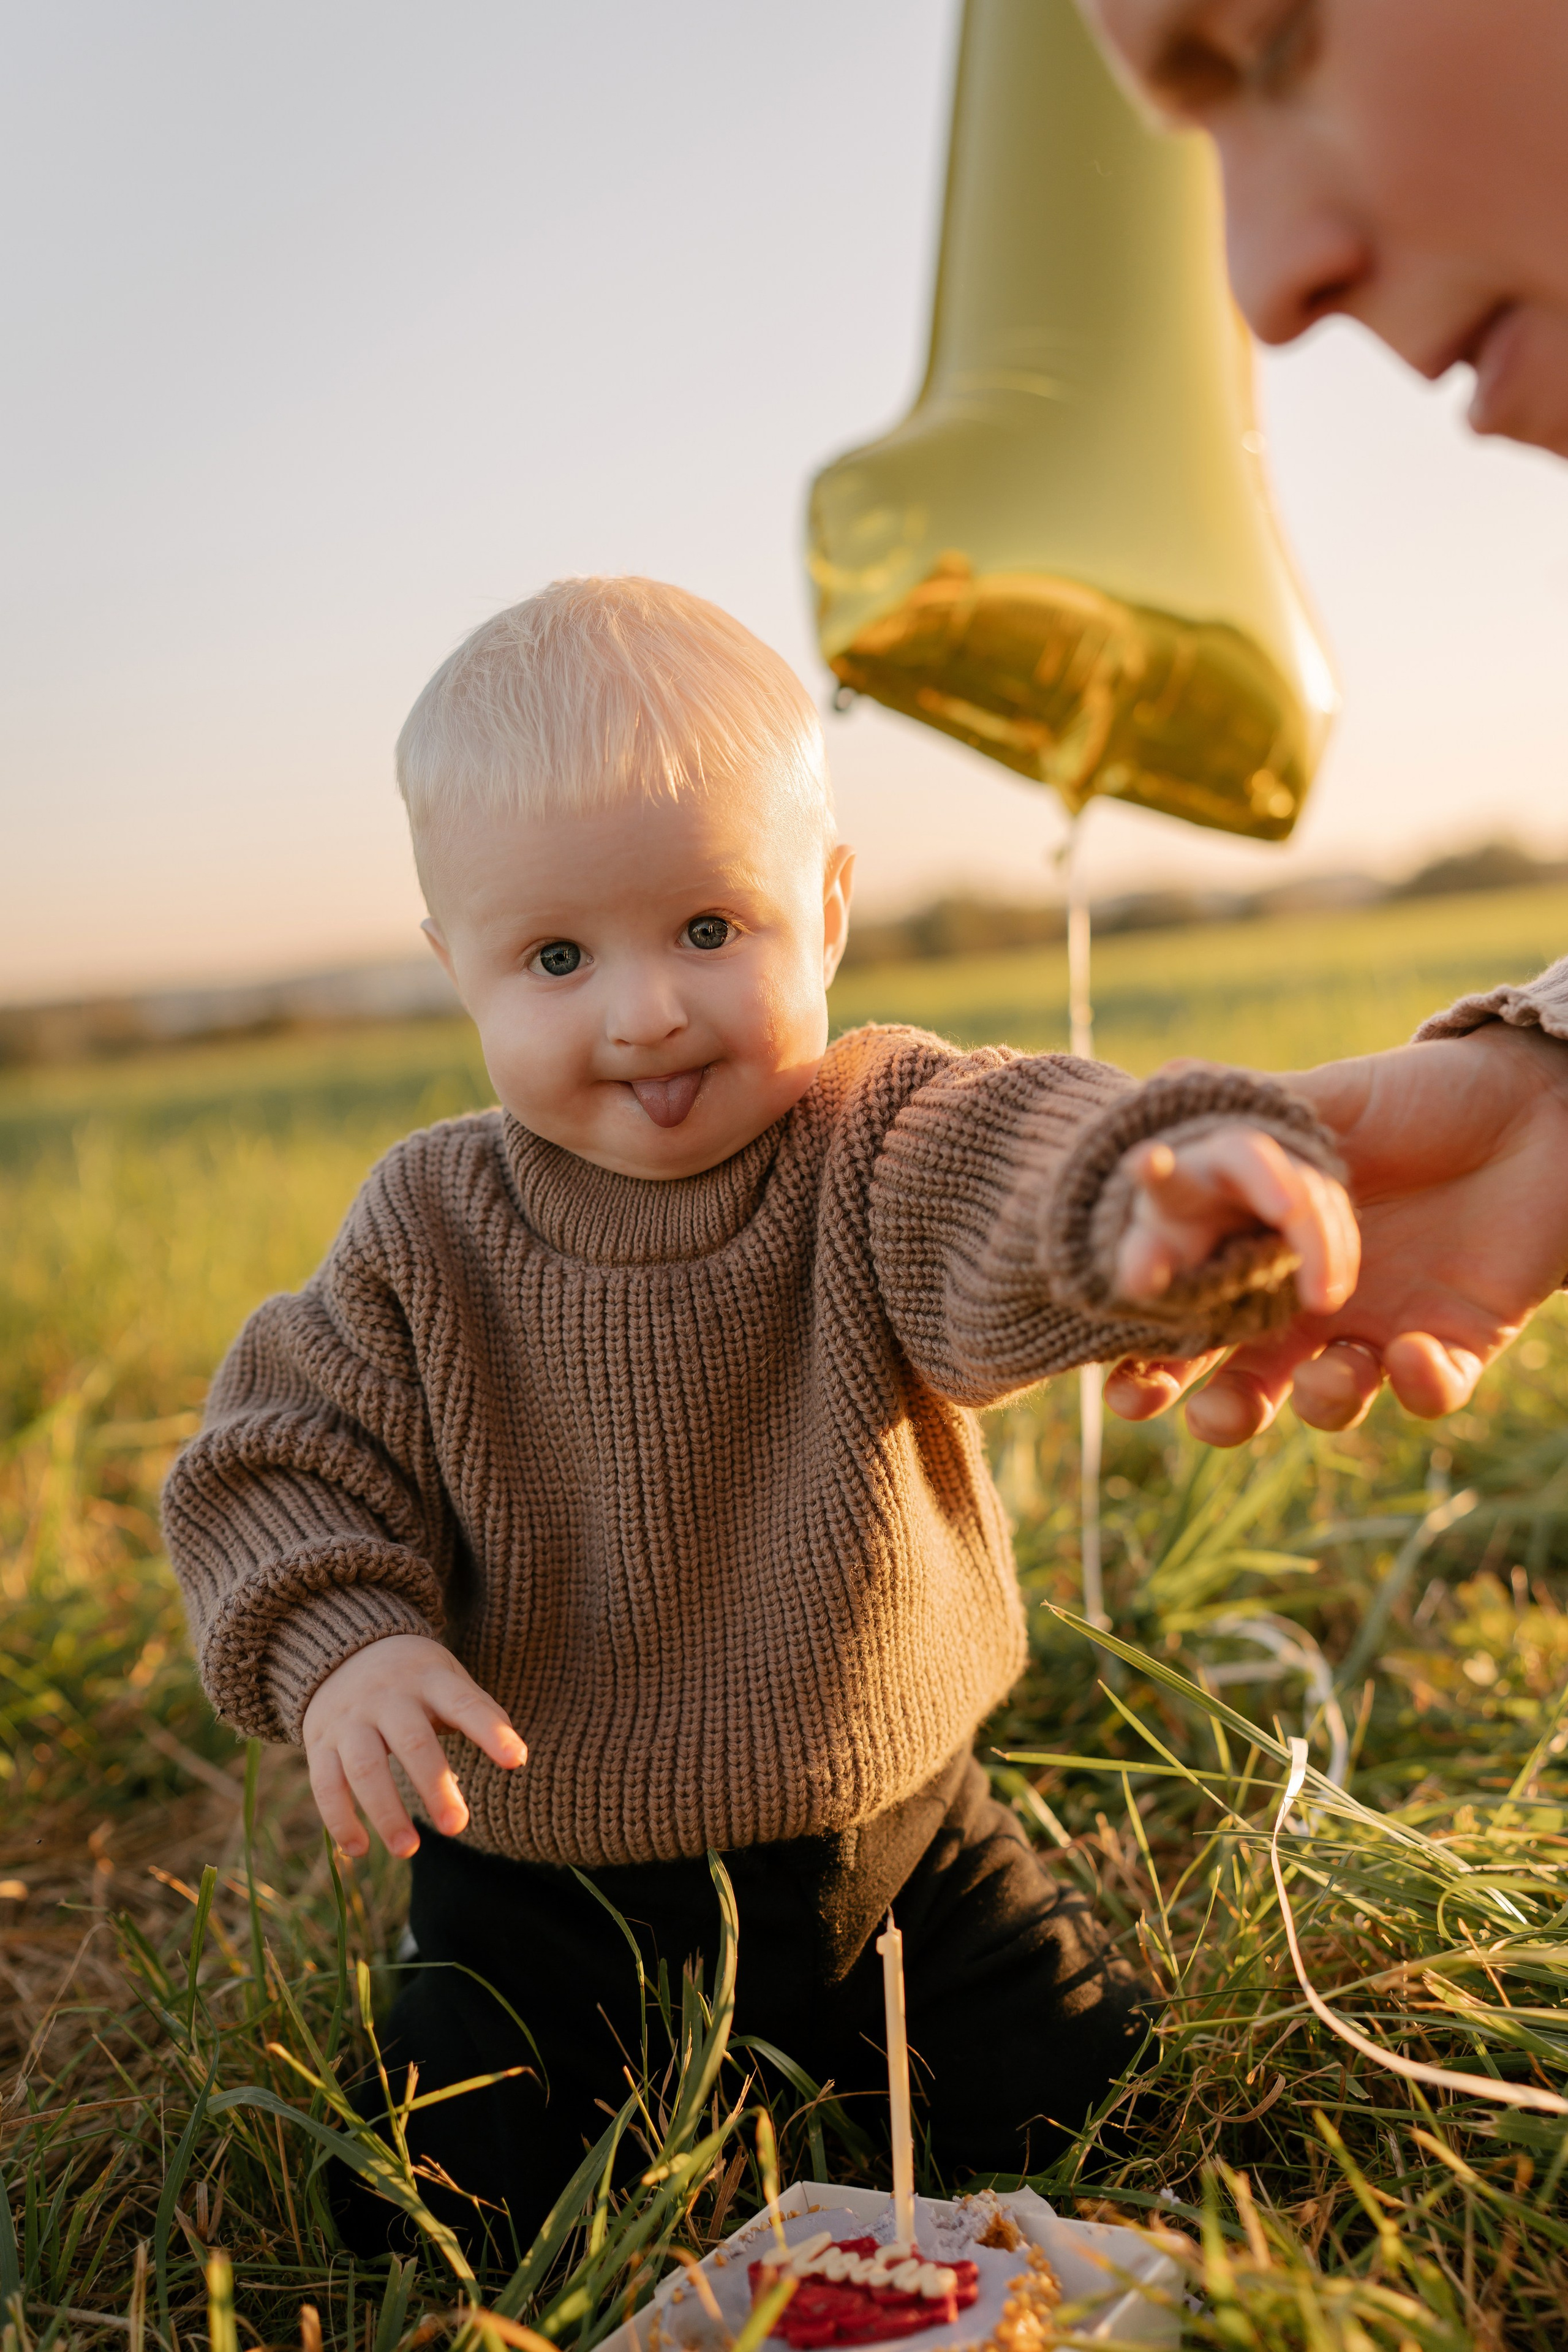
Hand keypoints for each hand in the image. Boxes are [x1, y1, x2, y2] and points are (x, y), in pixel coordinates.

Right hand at [301, 1632, 525, 1859]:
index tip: (516, 1761)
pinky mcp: (320, 1742)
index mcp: (428, 1678)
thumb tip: (516, 1755)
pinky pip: (326, 1784)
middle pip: (412, 1741)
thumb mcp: (447, 1677)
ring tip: (408, 1850)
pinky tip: (360, 1850)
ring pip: (365, 1767)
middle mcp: (387, 1696)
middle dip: (434, 1786)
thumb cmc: (414, 1677)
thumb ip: (478, 1710)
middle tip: (457, 1827)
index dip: (490, 1731)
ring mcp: (350, 1719)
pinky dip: (340, 1819)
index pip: (464, 1703)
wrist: (344, 1648)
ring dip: (386, 1812)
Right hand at [1107, 1025, 1567, 1444]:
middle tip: (1200, 1411)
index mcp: (1263, 1240)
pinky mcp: (1453, 1344)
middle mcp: (1309, 1295)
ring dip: (1321, 1400)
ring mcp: (1380, 1323)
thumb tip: (1146, 1143)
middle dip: (1215, 1406)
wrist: (1542, 1103)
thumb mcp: (1327, 1100)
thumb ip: (1242, 1130)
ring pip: (1327, 1397)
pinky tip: (1416, 1354)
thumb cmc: (1424, 1092)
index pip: (1192, 1300)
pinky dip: (1419, 1385)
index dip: (1151, 1337)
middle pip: (1242, 1375)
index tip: (1132, 1350)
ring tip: (1334, 1370)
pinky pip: (1428, 1391)